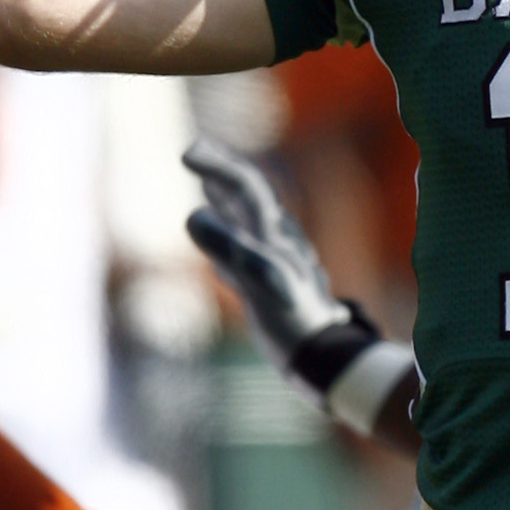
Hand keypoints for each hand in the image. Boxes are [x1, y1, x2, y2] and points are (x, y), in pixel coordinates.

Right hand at [182, 138, 356, 370]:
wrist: (323, 356)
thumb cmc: (293, 318)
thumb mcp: (259, 280)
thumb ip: (230, 247)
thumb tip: (192, 216)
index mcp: (273, 233)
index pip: (244, 185)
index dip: (217, 164)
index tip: (186, 153)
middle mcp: (276, 241)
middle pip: (248, 197)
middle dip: (221, 172)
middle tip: (192, 153)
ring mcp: (274, 264)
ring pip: (249, 225)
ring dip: (228, 204)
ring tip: (208, 188)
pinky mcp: (270, 291)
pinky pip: (246, 261)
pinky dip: (229, 249)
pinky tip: (216, 261)